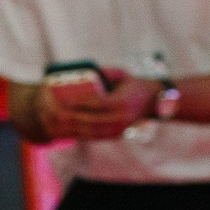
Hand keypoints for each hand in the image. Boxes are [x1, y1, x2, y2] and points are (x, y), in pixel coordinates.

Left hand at [38, 67, 160, 141]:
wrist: (154, 102)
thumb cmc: (135, 85)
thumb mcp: (122, 75)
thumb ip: (105, 73)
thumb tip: (86, 72)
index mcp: (121, 102)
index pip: (95, 103)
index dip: (78, 101)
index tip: (63, 98)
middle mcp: (120, 118)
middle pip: (89, 120)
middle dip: (70, 116)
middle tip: (56, 112)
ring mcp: (118, 129)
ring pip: (89, 131)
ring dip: (72, 127)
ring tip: (58, 122)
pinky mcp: (116, 135)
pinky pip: (94, 137)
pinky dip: (80, 133)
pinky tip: (68, 129)